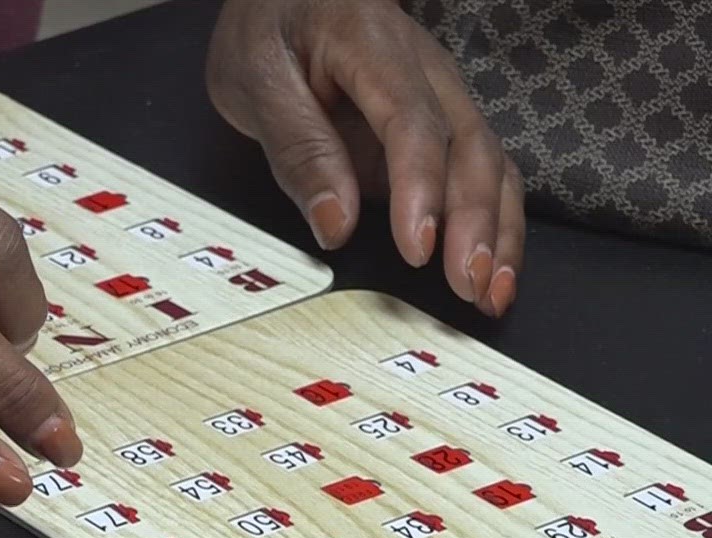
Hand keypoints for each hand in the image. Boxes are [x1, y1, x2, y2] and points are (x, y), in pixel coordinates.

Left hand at [207, 0, 521, 315]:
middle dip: (476, 221)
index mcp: (373, 44)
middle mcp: (425, 67)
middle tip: (468, 286)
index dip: (421, 188)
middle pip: (469, 145)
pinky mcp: (440, 123)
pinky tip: (491, 266)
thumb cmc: (269, 30)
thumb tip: (335, 222)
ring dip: (498, 229)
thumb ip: (297, 147)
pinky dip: (494, 221)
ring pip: (489, 161)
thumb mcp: (256, 80)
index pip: (411, 121)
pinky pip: (481, 170)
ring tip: (491, 292)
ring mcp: (439, 95)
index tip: (418, 248)